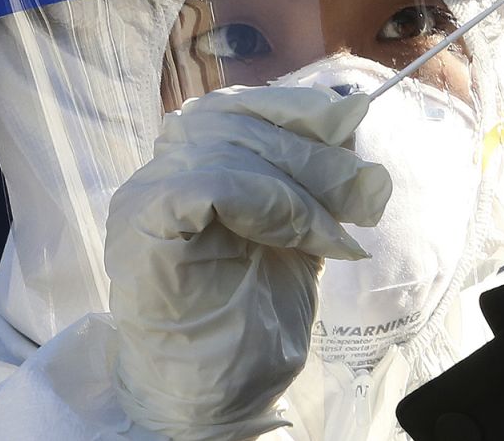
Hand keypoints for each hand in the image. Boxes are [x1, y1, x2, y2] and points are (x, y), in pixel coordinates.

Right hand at [105, 86, 389, 440]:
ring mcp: (145, 197)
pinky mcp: (144, 228)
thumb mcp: (297, 230)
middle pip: (235, 119)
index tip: (350, 124)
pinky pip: (209, 184)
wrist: (215, 396)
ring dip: (298, 180)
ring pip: (227, 145)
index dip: (296, 108)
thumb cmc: (251, 318)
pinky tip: (301, 233)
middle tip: (359, 189)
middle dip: (309, 148)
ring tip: (336, 226)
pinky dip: (268, 200)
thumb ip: (310, 179)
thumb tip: (350, 120)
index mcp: (191, 166)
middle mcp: (161, 173)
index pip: (238, 106)